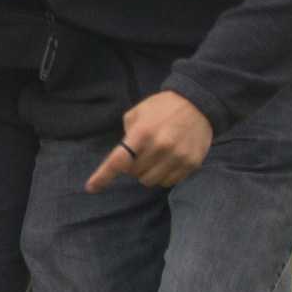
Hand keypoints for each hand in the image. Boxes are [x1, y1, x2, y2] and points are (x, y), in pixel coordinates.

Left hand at [85, 91, 213, 192]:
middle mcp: (160, 147)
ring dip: (148, 172)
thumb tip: (122, 157)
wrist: (200, 104)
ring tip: (155, 157)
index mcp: (142, 133)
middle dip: (133, 166)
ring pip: (151, 181)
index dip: (103, 176)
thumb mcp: (138, 112)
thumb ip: (127, 134)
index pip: (118, 161)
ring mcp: (177, 157)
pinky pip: (169, 182)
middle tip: (141, 153)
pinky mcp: (191, 164)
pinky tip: (168, 160)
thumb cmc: (163, 107)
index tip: (91, 187)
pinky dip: (164, 175)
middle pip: (134, 173)